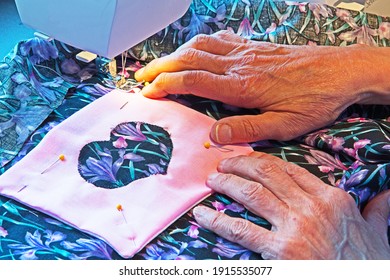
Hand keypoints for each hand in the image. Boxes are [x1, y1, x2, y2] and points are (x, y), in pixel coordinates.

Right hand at [135, 31, 383, 143]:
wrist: (343, 72)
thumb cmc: (315, 100)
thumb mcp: (285, 125)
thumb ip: (247, 130)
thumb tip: (214, 136)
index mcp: (242, 87)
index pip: (192, 81)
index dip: (166, 85)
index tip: (148, 92)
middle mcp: (239, 65)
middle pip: (190, 59)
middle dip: (161, 67)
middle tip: (142, 77)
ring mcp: (247, 52)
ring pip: (201, 46)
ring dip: (176, 54)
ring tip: (160, 64)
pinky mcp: (255, 47)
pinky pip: (220, 39)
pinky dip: (200, 43)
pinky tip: (195, 49)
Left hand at [192, 152, 389, 258]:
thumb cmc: (367, 263)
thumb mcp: (377, 232)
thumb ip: (378, 209)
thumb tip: (387, 194)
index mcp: (331, 198)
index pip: (290, 169)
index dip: (264, 161)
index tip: (248, 159)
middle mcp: (311, 207)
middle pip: (267, 174)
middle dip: (241, 165)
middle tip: (223, 164)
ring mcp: (294, 227)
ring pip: (251, 194)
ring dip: (227, 184)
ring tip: (212, 180)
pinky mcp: (279, 251)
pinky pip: (241, 230)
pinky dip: (218, 220)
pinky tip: (203, 215)